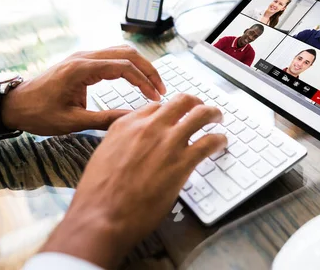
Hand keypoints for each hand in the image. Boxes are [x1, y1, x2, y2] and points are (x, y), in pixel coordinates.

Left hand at [0, 45, 166, 135]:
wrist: (14, 105)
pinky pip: (113, 56)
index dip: (144, 81)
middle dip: (148, 70)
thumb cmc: (38, 114)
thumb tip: (133, 119)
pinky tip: (136, 80)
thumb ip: (104, 119)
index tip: (155, 97)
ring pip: (122, 51)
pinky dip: (129, 66)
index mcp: (81, 69)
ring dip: (140, 66)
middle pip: (127, 53)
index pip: (124, 68)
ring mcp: (83, 56)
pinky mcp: (83, 61)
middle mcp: (84, 57)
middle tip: (161, 89)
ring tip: (152, 85)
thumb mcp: (72, 122)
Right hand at [40, 94, 225, 267]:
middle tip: (202, 109)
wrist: (101, 216)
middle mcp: (149, 127)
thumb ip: (122, 145)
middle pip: (181, 101)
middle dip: (195, 102)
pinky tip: (221, 143)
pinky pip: (209, 142)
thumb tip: (135, 147)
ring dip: (213, 114)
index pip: (155, 107)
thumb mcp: (104, 157)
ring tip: (218, 118)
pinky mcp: (182, 162)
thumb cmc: (98, 195)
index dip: (169, 111)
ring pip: (200, 114)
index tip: (176, 117)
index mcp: (126, 125)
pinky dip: (219, 140)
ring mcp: (167, 142)